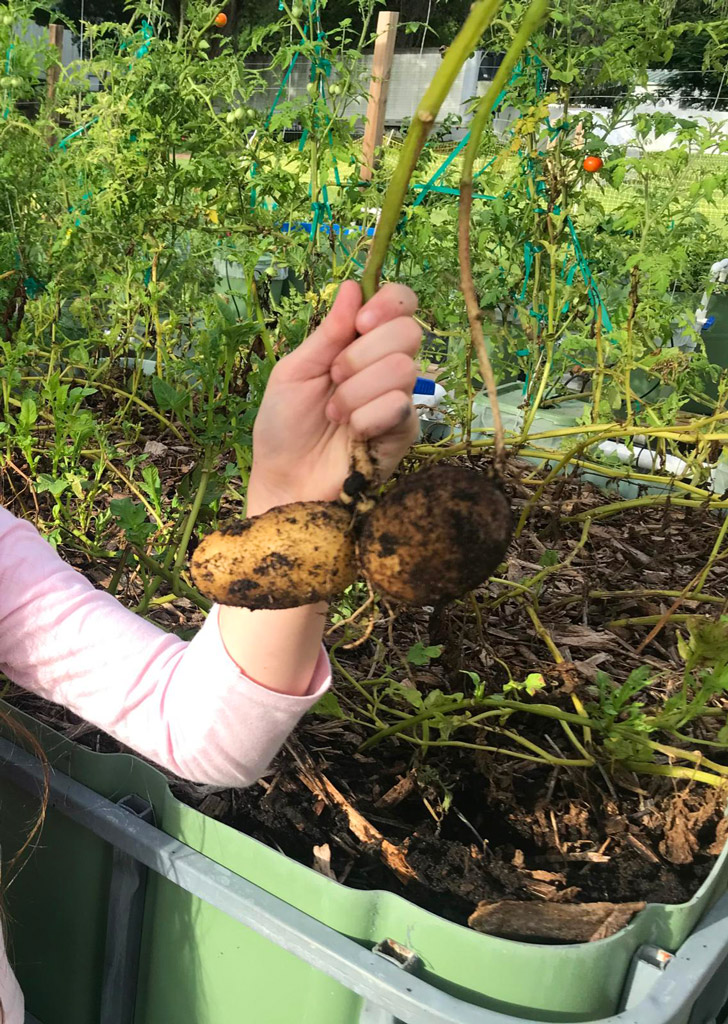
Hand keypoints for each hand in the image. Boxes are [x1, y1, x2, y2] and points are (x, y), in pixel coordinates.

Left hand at [247, 280, 420, 514]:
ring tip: (335, 413)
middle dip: (361, 354)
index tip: (360, 322)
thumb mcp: (295, 371)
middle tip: (334, 378)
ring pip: (402, 369)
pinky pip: (399, 406)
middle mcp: (387, 366)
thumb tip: (353, 285)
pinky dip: (365, 417)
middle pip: (408, 331)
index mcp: (361, 344)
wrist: (285, 480)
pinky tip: (351, 433)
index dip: (389, 303)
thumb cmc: (283, 427)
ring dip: (356, 391)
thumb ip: (327, 333)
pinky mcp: (405, 432)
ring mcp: (400, 400)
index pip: (401, 304)